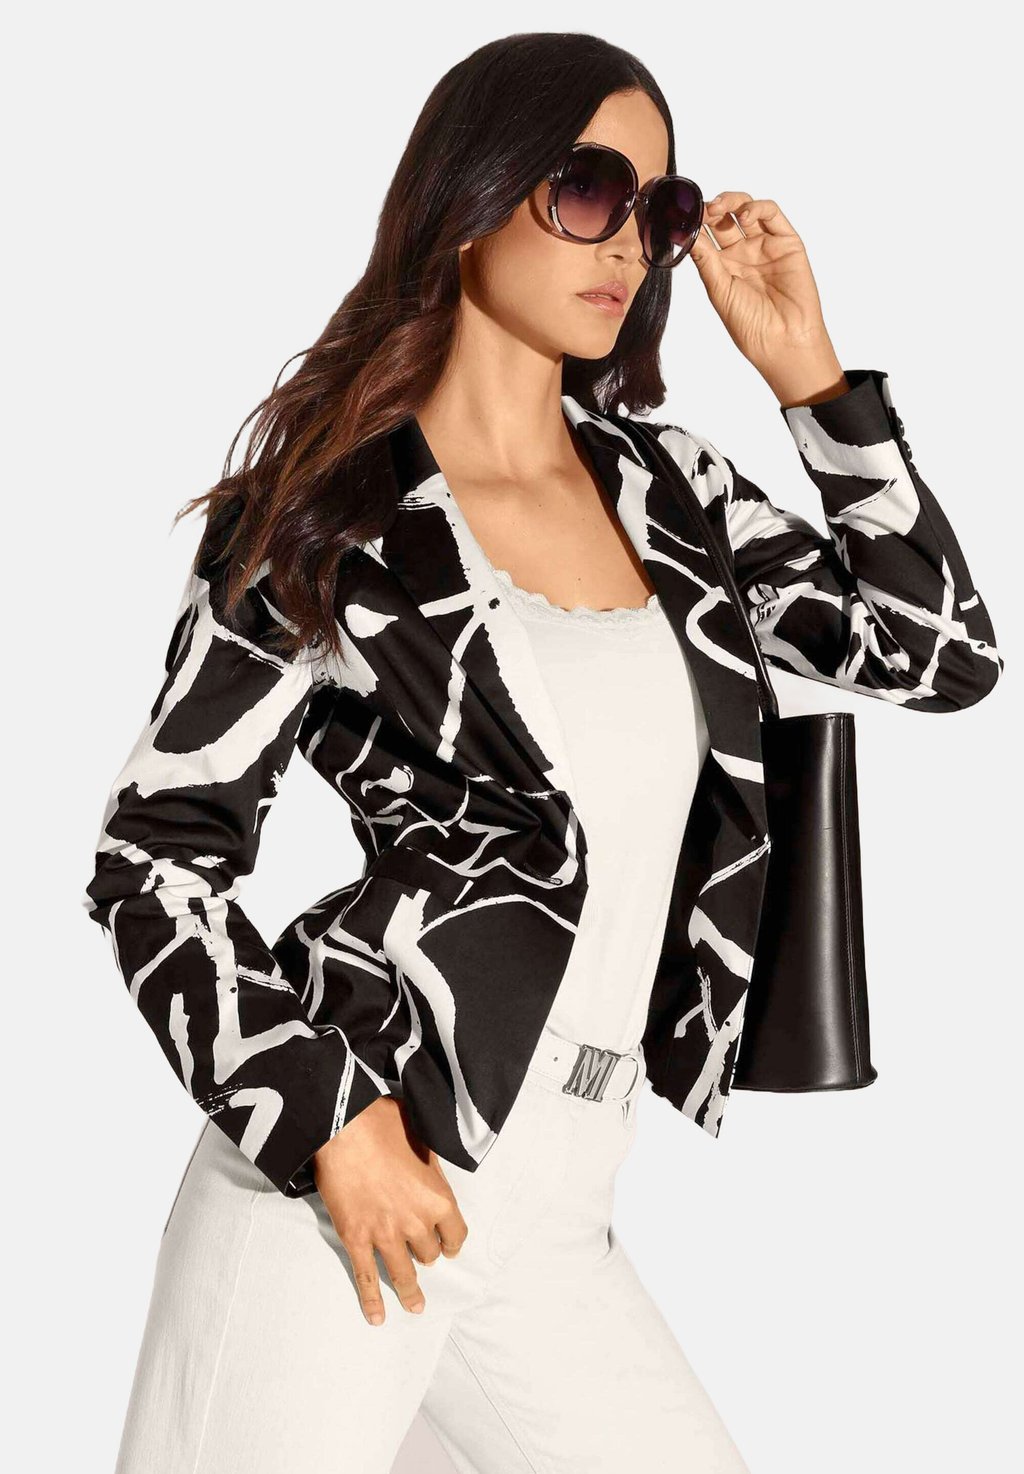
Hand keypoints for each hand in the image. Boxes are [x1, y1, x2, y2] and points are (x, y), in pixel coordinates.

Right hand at [313, 1095, 468, 1325]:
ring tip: (416, 1307)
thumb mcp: (423, 1137)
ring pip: (404, 1273)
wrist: (344, 1125)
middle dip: (426, 1252)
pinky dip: (371, 1301)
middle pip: (429, 1253)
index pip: (456, 1234)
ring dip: (411, 1292)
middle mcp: (416, 1222)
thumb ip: (432, 1165)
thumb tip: (433, 1168)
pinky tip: (377, 1317)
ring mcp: (385, 1234)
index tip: (448, 1246)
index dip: (452, 1241)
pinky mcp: (355, 1238)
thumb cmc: (384, 1122)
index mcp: (439, 1198)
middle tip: (420, 1254)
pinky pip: (366, 1278)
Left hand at [690, 191, 847, 407]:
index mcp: (723, 267)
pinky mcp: (787, 242)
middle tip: (700, 210)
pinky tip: (744, 216)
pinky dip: (757, 207)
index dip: (695, 223)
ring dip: (731, 201)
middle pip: (725, 218)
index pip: (706, 235)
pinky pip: (772, 214)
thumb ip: (705, 259)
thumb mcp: (719, 290)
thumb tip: (685, 233)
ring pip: (747, 210)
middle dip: (710, 209)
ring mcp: (765, 246)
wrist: (783, 341)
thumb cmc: (750, 325)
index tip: (682, 216)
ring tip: (717, 208)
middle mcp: (743, 254)